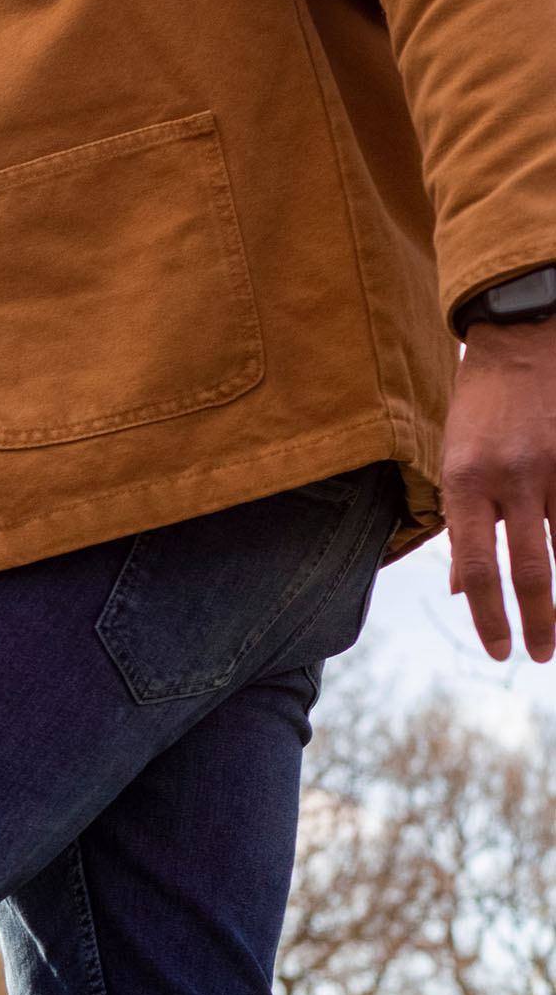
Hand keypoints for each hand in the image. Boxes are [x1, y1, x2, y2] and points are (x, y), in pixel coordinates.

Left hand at [446, 316, 555, 662]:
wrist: (519, 339)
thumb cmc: (477, 409)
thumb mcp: (450, 464)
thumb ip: (459, 525)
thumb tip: (462, 591)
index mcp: (465, 484)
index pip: (475, 568)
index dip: (489, 617)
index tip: (498, 651)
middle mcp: (510, 479)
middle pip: (530, 568)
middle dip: (538, 620)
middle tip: (540, 656)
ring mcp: (554, 465)